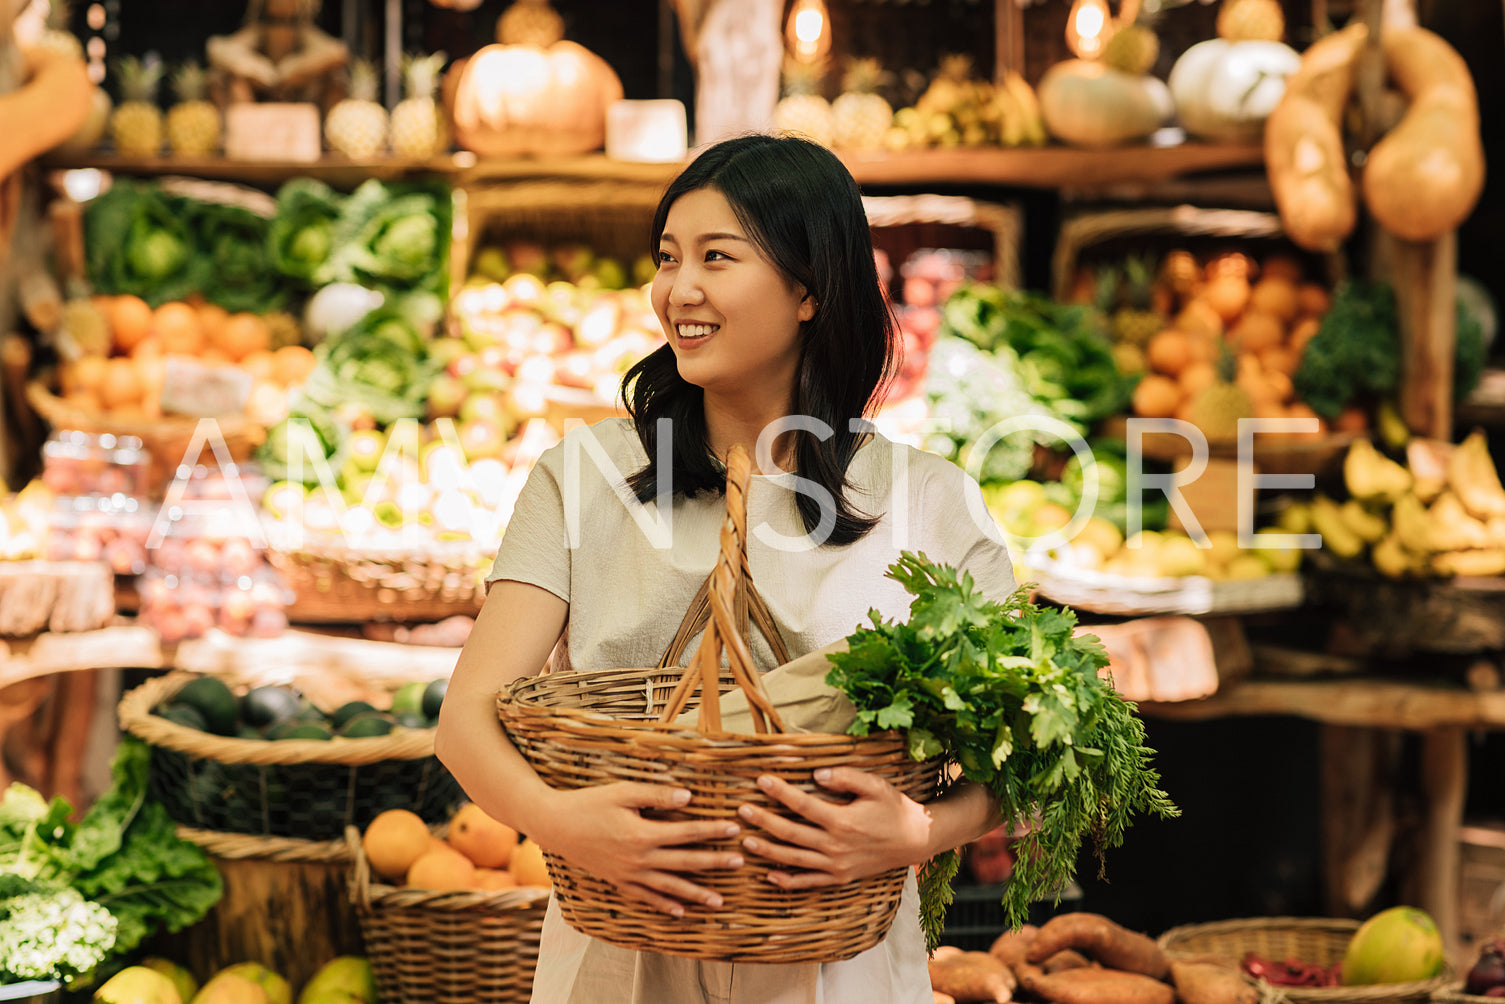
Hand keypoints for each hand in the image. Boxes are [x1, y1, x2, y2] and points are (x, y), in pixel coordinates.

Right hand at [531, 782, 743, 915]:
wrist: (556, 826)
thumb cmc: (590, 803)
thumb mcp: (624, 792)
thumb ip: (657, 795)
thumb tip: (689, 797)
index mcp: (643, 834)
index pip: (687, 833)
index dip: (712, 830)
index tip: (734, 828)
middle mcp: (639, 859)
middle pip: (685, 863)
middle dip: (714, 863)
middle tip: (739, 863)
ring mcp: (628, 874)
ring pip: (669, 887)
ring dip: (696, 894)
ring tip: (719, 901)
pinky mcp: (618, 882)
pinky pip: (646, 898)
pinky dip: (664, 905)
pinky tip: (680, 912)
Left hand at [737, 768, 932, 888]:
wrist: (915, 839)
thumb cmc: (894, 808)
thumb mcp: (874, 785)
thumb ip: (845, 777)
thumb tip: (816, 773)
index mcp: (842, 821)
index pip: (802, 804)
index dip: (779, 792)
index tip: (761, 780)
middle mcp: (835, 846)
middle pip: (790, 834)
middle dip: (763, 821)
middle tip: (742, 810)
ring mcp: (836, 866)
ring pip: (794, 860)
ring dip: (767, 851)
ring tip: (745, 842)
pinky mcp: (840, 878)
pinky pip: (809, 883)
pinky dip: (788, 881)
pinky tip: (770, 876)